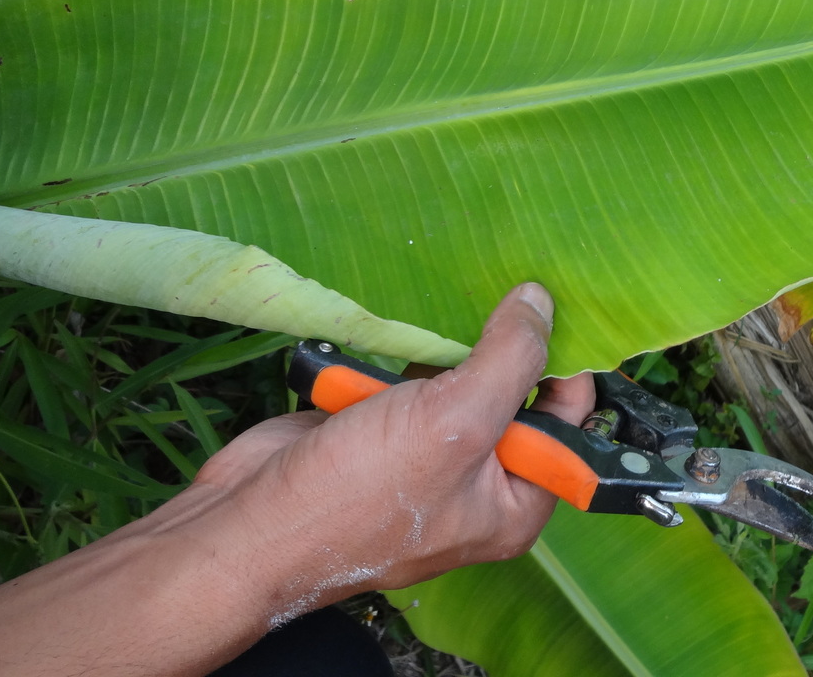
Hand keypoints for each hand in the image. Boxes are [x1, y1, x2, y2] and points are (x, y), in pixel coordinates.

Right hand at [193, 281, 594, 610]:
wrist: (245, 526)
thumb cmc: (356, 496)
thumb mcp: (455, 421)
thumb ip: (509, 359)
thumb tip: (541, 303)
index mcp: (514, 501)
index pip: (567, 420)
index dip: (563, 364)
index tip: (555, 304)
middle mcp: (478, 481)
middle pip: (513, 393)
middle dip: (499, 347)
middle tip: (501, 287)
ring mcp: (425, 455)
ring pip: (457, 378)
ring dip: (442, 348)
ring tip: (445, 302)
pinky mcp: (380, 431)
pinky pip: (408, 379)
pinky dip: (398, 356)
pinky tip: (394, 332)